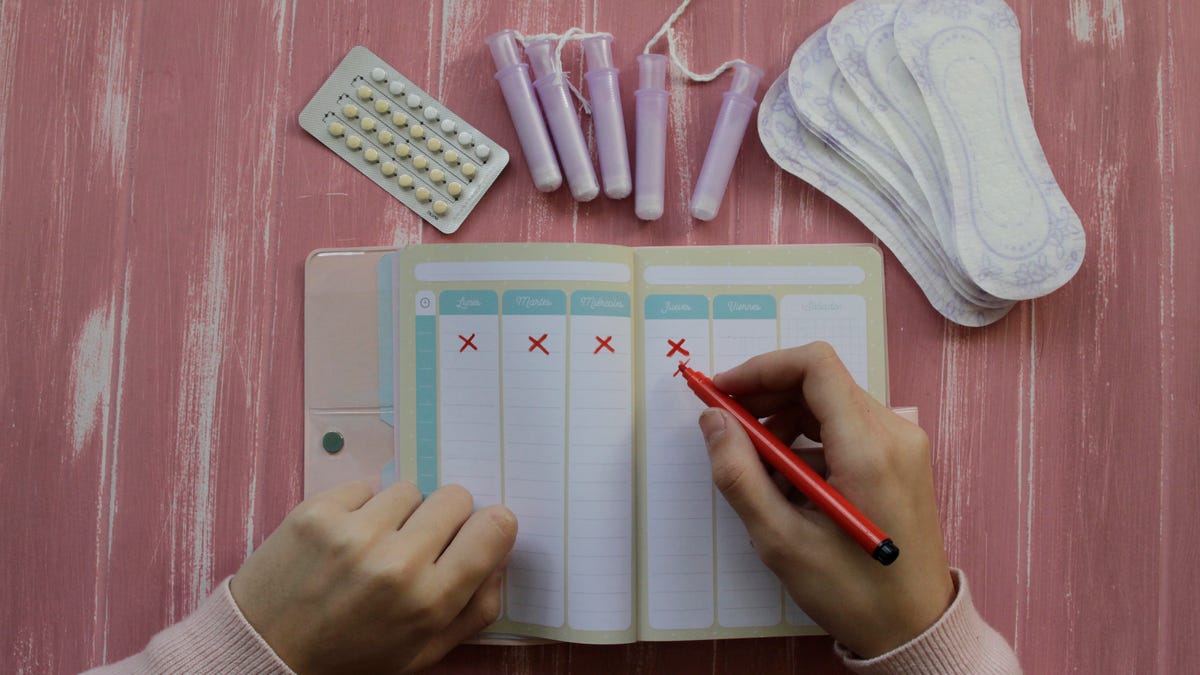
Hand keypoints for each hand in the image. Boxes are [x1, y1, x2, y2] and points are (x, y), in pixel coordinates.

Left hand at [229, 482, 516, 672]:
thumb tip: (498, 555)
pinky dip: (361, 508)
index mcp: (429, 603)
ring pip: (410, 489)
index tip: (476, 534)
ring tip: (375, 546)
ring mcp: (354, 533)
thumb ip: (473, 610)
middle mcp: (397, 563)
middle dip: (445, 519)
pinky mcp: (317, 512)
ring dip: (400, 513)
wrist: (265, 653)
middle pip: (456, 497)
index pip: (494, 528)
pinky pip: (366, 486)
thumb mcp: (422, 653)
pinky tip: (345, 539)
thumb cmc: (351, 658)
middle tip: (419, 544)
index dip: (490, 527)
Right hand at [697, 343, 953, 657]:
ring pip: (831, 403)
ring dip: (785, 421)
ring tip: (758, 468)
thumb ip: (739, 474)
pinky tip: (789, 482)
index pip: (815, 366)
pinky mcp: (901, 458)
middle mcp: (894, 434)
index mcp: (868, 449)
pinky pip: (847, 427)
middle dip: (766, 395)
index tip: (724, 391)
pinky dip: (809, 440)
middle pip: (821, 381)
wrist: (914, 628)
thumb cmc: (853, 593)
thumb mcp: (781, 539)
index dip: (762, 368)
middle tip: (727, 426)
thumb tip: (713, 421)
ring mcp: (903, 444)